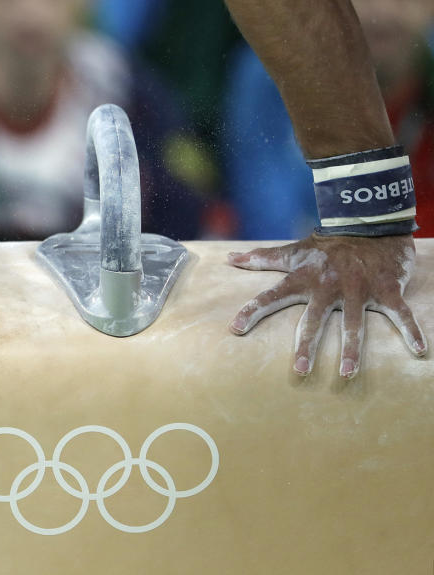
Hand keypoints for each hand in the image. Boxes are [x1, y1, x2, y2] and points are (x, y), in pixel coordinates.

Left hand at [227, 234, 426, 377]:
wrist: (370, 223)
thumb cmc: (328, 245)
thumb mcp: (294, 251)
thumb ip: (262, 259)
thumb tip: (229, 259)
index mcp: (304, 279)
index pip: (272, 296)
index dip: (253, 311)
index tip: (235, 328)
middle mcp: (329, 286)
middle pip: (314, 320)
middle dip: (307, 344)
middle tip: (300, 369)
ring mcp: (359, 289)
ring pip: (355, 324)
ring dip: (352, 349)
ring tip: (347, 373)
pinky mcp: (386, 289)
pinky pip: (400, 313)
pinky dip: (411, 331)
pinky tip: (419, 351)